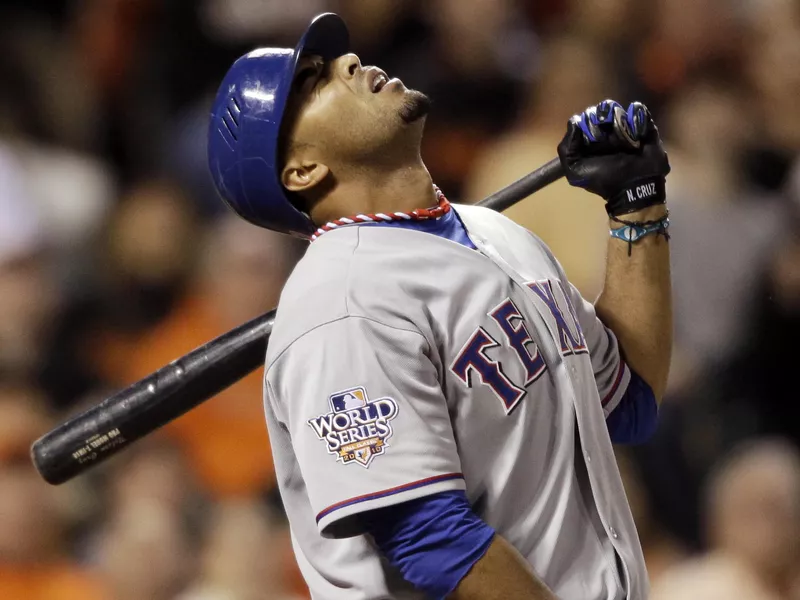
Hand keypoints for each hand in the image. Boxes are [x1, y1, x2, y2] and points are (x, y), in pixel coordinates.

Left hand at [557, 100, 669, 215]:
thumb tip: (574, 122)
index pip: (585, 118)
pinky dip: (637, 117)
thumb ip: (566, 149)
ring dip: (618, 120)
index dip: (586, 123)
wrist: (634, 189)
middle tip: (606, 137)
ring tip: (623, 137)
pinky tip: (636, 133)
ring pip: (618, 109)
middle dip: (602, 119)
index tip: (592, 137)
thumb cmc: (605, 180)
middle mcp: (607, 131)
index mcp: (590, 139)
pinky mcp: (644, 126)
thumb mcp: (575, 171)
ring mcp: (626, 127)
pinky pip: (639, 110)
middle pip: (601, 110)